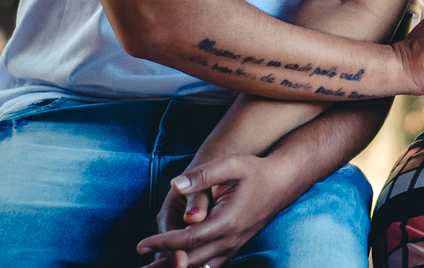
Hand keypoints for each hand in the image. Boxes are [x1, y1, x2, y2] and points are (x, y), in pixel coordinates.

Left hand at [138, 155, 293, 267]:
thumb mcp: (231, 165)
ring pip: (201, 266)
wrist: (283, 181)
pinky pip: (212, 264)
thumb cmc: (256, 171)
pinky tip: (180, 264)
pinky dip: (194, 267)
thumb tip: (175, 184)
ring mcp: (234, 245)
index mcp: (227, 221)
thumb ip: (202, 174)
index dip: (162, 243)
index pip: (188, 239)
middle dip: (164, 263)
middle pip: (191, 260)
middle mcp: (230, 239)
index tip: (141, 245)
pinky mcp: (236, 246)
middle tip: (141, 266)